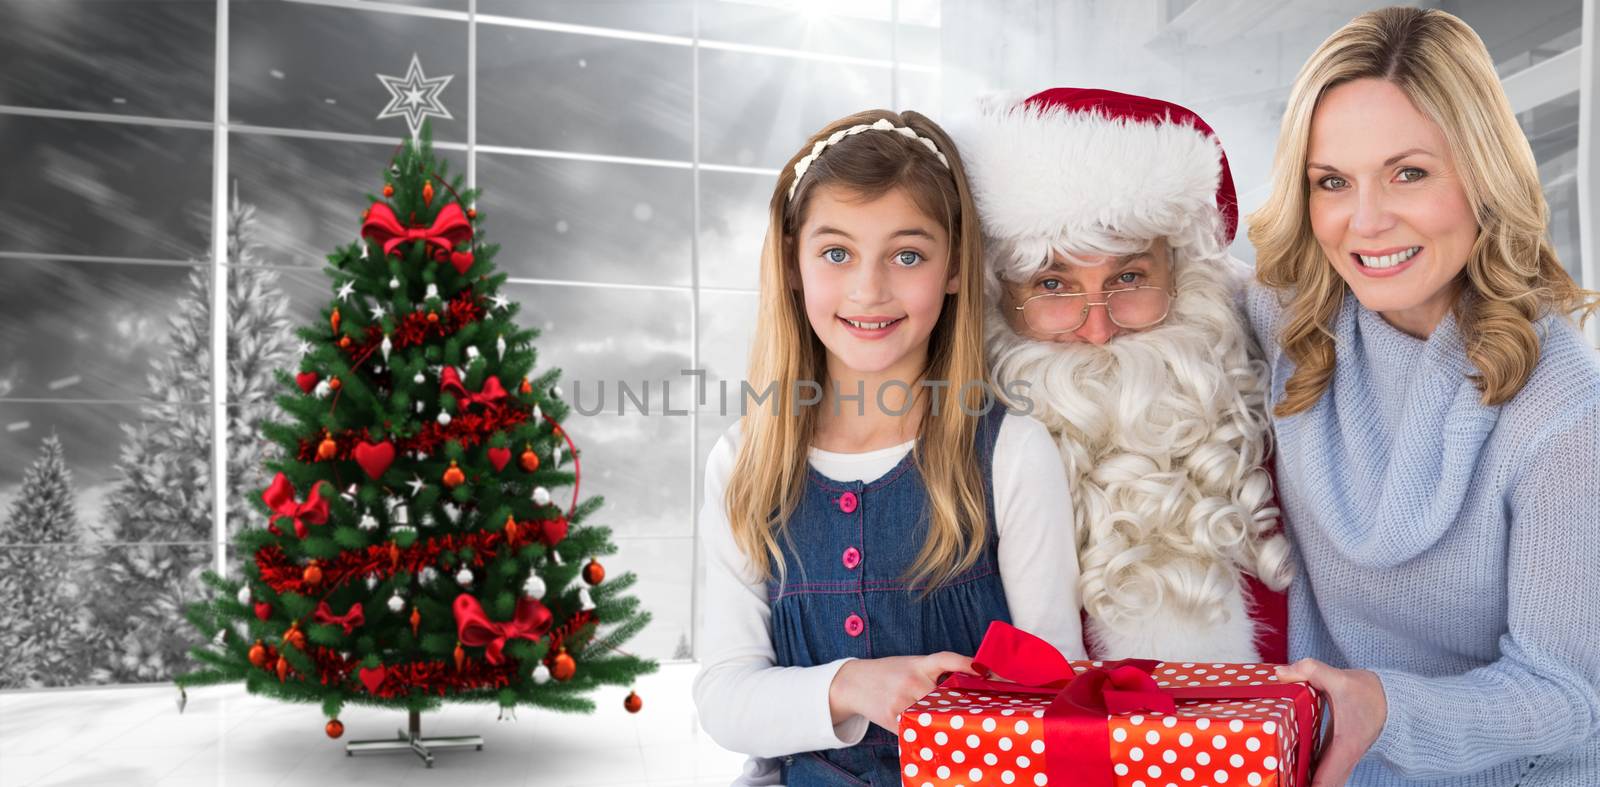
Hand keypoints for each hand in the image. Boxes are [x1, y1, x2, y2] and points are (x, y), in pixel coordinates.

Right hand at [828, 652, 975, 730]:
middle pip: (946, 695)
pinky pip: (918, 728)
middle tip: (983, 712)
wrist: (855, 683)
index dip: (966, 664)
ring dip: (946, 721)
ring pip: (934, 715)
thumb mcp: (910, 664)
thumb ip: (934, 673)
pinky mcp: (894, 719)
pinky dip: (927, 732)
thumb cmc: (889, 673)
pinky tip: (935, 734)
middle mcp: (911, 681)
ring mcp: (902, 701)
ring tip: (961, 728)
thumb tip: (968, 683)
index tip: (986, 671)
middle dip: (962, 704)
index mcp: (918, 664)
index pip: (946, 659)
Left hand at [1276, 659, 1387, 786]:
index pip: (1325, 780)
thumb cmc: (1367, 691)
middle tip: (1280, 784)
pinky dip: (1312, 775)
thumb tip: (1279, 673)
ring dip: (1307, 782)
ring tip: (1283, 781)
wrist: (1391, 698)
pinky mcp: (1340, 753)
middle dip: (1302, 786)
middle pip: (1324, 785)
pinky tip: (1292, 773)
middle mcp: (1346, 757)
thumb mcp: (1338, 677)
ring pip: (1326, 780)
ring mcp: (1344, 758)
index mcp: (1345, 745)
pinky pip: (1326, 771)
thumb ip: (1308, 670)